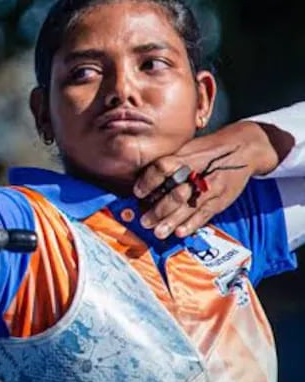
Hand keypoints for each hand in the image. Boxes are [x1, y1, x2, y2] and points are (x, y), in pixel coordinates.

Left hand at [132, 121, 279, 238]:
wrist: (244, 150)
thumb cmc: (208, 150)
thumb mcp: (187, 148)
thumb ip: (168, 162)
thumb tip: (141, 181)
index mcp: (187, 156)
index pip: (163, 167)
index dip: (148, 181)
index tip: (137, 193)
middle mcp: (199, 172)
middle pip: (177, 193)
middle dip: (159, 210)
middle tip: (144, 221)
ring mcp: (212, 187)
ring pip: (190, 207)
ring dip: (172, 222)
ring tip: (158, 232)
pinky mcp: (221, 200)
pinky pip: (205, 214)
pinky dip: (192, 225)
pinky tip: (180, 232)